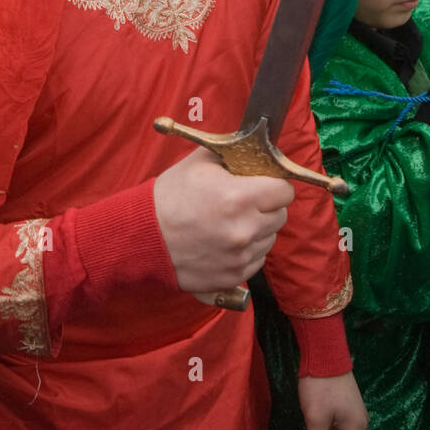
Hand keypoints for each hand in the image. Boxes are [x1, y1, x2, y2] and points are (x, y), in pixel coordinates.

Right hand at [154, 147, 293, 295]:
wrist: (144, 236)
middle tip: (245, 203)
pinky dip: (248, 250)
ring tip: (231, 222)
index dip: (275, 184)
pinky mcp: (233, 276)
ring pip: (270, 238)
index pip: (285, 191)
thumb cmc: (171, 196)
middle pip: (281, 215)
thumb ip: (235, 155)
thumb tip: (258, 152)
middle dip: (267, 206)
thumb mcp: (200, 162)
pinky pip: (257, 259)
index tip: (263, 184)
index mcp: (240, 197)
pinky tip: (226, 241)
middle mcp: (245, 229)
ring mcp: (240, 256)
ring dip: (258, 229)